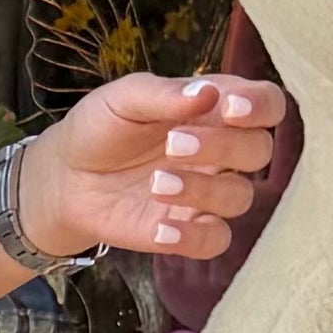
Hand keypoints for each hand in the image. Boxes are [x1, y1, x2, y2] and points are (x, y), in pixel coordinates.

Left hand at [24, 70, 291, 265]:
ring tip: (155, 184)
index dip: (261, 105)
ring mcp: (208, 193)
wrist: (65, 177)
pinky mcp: (189, 229)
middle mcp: (222, 152)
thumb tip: (208, 92)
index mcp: (215, 108)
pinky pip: (216, 240)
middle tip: (173, 144)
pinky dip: (194, 235)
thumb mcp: (123, 98)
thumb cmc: (101, 127)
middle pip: (259, 151)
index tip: (230, 107)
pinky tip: (160, 225)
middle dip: (223, 147)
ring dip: (203, 190)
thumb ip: (164, 93)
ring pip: (240, 197)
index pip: (267, 104)